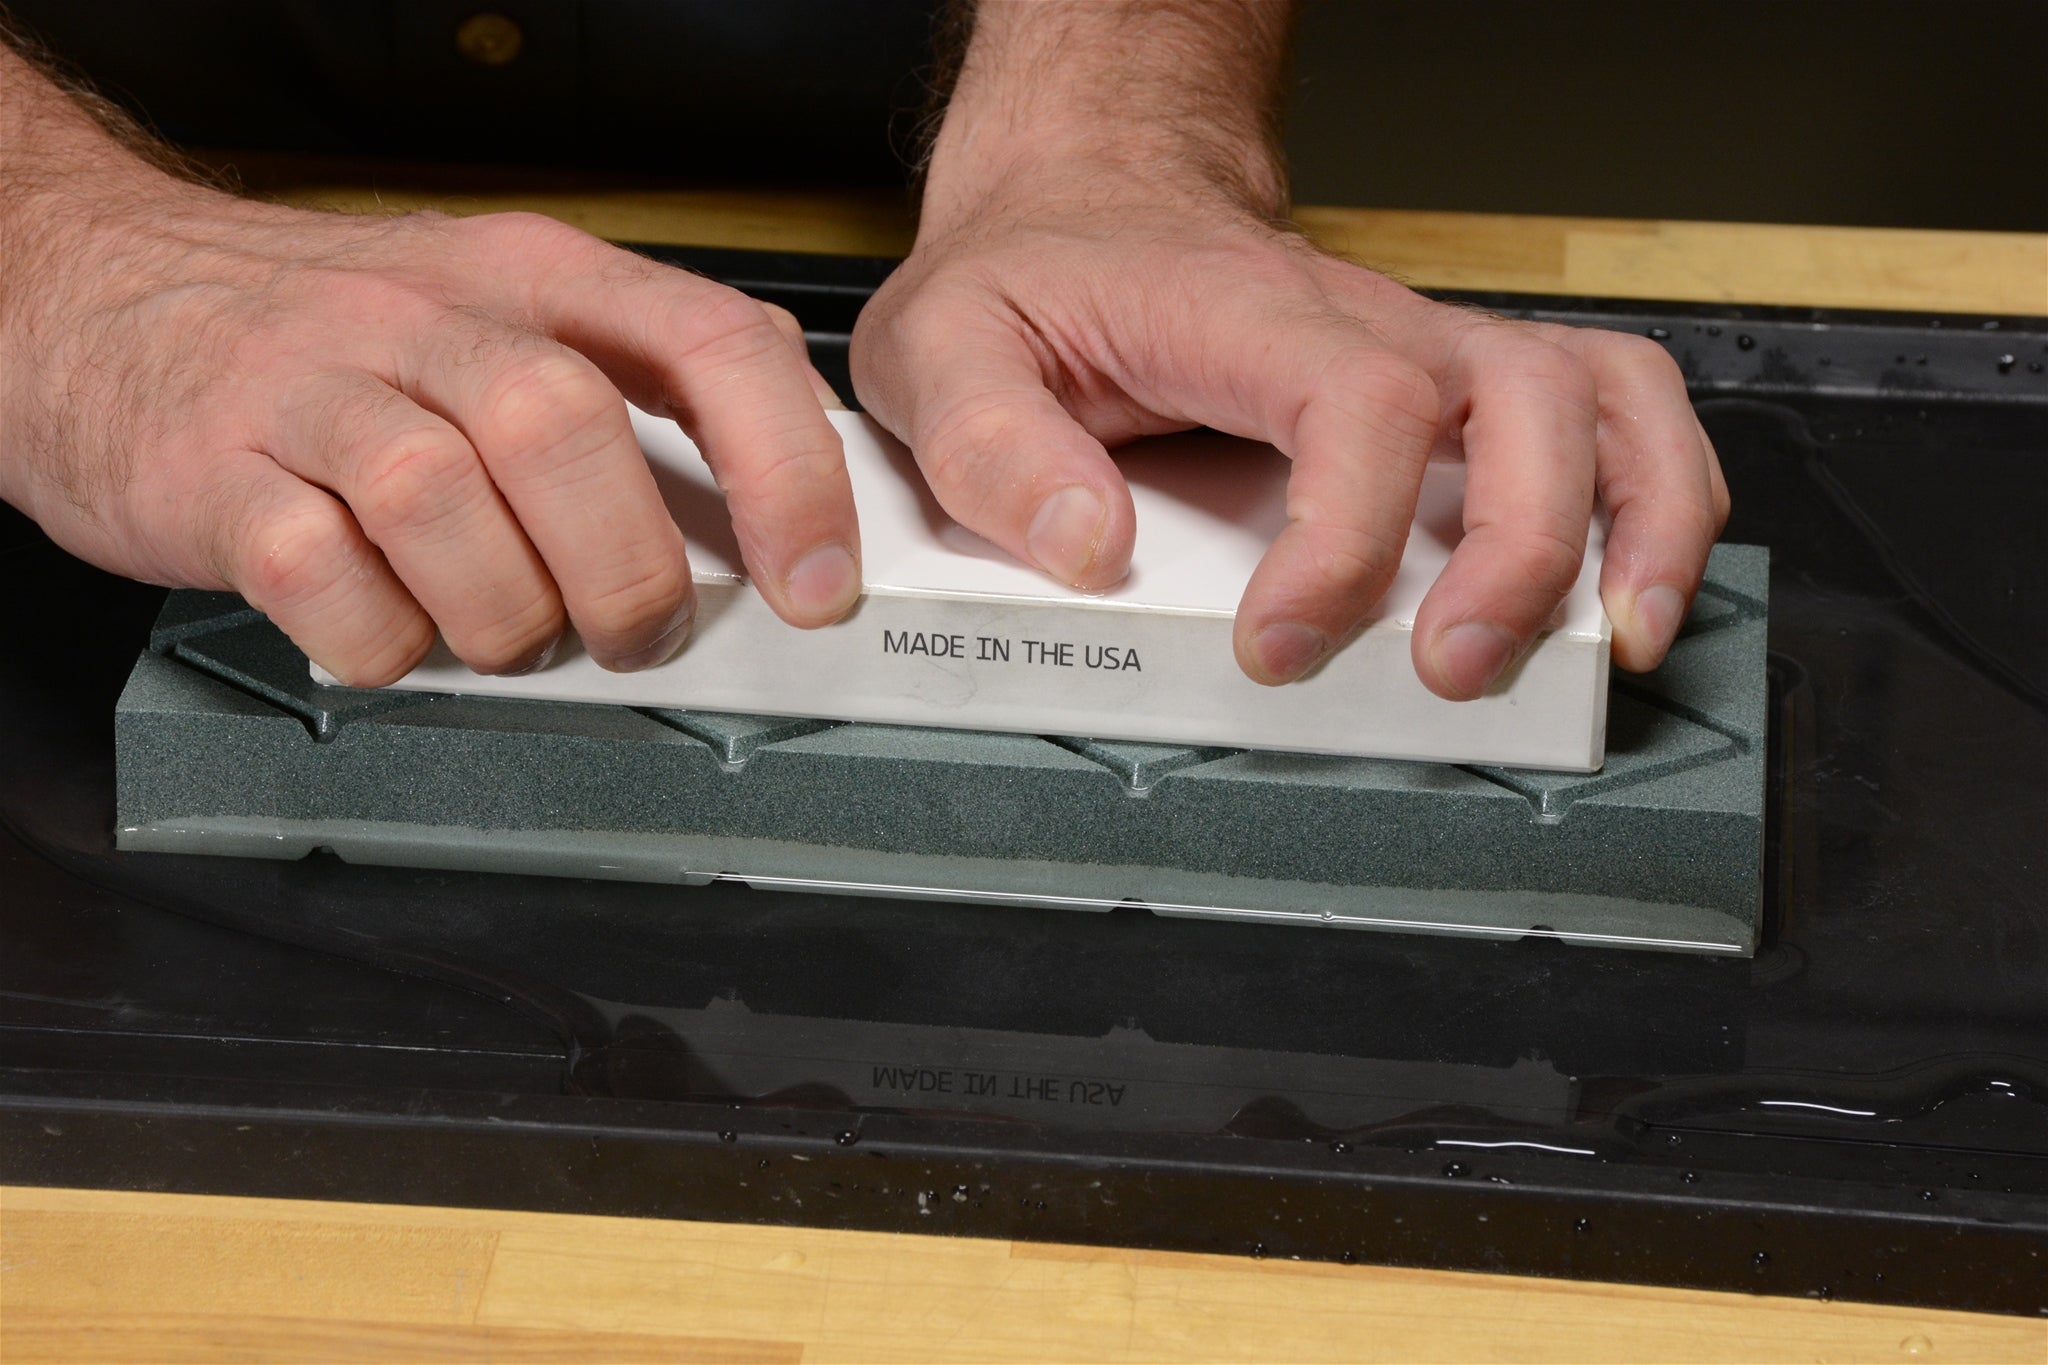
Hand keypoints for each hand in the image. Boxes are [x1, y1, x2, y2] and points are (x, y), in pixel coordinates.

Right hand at [0, 47, 859, 685]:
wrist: (98, 297)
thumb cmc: (335, 338)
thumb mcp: (500, 318)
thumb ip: (638, 390)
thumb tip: (781, 495)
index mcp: (533, 275)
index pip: (707, 341)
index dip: (787, 470)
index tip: (815, 579)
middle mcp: (427, 318)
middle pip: (567, 429)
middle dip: (625, 571)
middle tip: (628, 630)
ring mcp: (311, 389)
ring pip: (444, 505)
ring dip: (502, 614)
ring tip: (501, 630)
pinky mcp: (214, 472)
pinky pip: (319, 576)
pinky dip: (379, 637)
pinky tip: (391, 625)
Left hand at [851, 1, 1725, 697]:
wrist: (1090, 205)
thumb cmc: (1033, 279)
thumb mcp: (944, 350)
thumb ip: (991, 446)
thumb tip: (1089, 548)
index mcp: (1245, 314)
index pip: (1357, 403)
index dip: (1345, 541)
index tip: (1279, 644)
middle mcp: (1368, 325)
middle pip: (1521, 404)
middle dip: (1517, 555)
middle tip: (1450, 669)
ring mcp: (1429, 350)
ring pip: (1602, 397)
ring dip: (1638, 520)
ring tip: (1617, 637)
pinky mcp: (1454, 386)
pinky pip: (1607, 406)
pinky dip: (1654, 491)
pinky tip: (1627, 584)